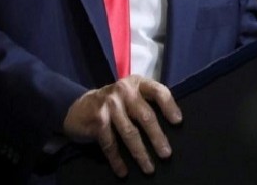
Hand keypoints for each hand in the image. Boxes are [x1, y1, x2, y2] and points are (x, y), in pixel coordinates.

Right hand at [62, 75, 182, 176]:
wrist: (79, 107)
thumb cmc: (115, 104)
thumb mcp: (131, 95)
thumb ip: (147, 103)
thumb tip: (172, 125)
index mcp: (137, 83)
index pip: (158, 91)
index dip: (169, 106)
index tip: (178, 122)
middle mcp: (124, 90)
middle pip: (145, 116)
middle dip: (157, 137)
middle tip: (166, 154)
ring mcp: (109, 104)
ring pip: (129, 133)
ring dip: (140, 153)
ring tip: (149, 168)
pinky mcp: (98, 119)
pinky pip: (110, 144)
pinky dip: (117, 160)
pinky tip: (123, 171)